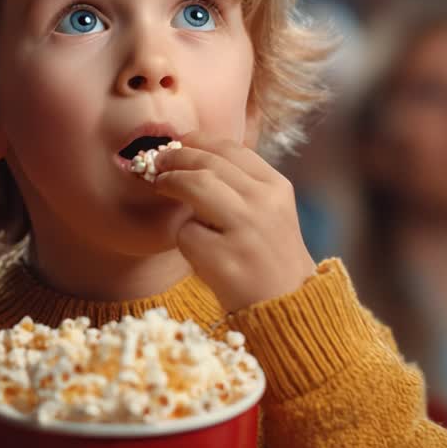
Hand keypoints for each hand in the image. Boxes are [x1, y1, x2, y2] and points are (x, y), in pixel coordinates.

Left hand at [149, 131, 316, 312]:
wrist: (289, 307)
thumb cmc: (270, 257)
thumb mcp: (271, 212)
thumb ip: (243, 184)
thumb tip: (194, 155)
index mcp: (277, 187)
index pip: (232, 149)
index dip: (199, 140)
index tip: (180, 142)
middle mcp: (263, 203)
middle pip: (208, 163)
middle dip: (176, 158)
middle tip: (157, 162)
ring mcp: (245, 231)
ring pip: (195, 186)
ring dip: (170, 182)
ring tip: (160, 185)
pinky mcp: (224, 259)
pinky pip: (187, 233)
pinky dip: (185, 238)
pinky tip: (196, 249)